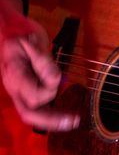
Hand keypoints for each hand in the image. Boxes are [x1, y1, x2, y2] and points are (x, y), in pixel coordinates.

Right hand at [0, 6, 78, 131]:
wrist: (9, 33)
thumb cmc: (20, 35)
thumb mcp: (30, 40)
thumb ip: (42, 59)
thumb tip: (56, 78)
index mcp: (15, 75)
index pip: (33, 94)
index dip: (50, 89)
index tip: (60, 77)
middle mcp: (15, 88)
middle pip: (29, 113)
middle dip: (51, 120)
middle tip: (73, 120)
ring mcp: (20, 92)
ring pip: (33, 115)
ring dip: (54, 121)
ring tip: (74, 120)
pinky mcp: (28, 91)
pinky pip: (38, 108)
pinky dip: (52, 115)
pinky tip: (67, 116)